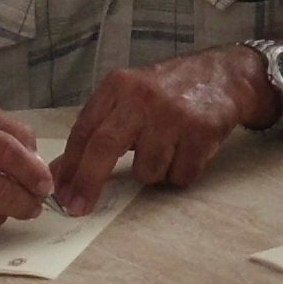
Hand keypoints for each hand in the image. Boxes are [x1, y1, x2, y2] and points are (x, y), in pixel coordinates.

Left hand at [52, 48, 265, 213]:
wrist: (222, 75)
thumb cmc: (167, 92)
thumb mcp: (127, 98)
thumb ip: (97, 130)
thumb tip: (61, 172)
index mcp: (119, 86)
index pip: (84, 130)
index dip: (69, 165)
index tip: (60, 193)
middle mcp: (142, 97)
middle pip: (105, 146)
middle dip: (89, 182)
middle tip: (78, 207)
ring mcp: (173, 114)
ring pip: (146, 171)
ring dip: (153, 172)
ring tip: (167, 149)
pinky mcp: (201, 131)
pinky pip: (179, 175)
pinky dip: (180, 172)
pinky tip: (187, 151)